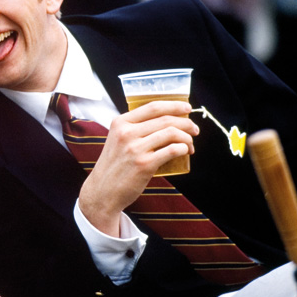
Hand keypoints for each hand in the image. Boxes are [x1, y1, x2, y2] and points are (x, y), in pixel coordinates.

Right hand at [78, 101, 198, 235]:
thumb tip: (165, 122)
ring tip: (190, 145)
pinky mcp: (144, 164)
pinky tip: (185, 152)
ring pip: (171, 133)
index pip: (153, 107)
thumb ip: (133, 129)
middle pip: (165, 119)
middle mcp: (126, 133)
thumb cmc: (113, 167)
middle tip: (194, 130)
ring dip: (187, 137)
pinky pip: (171, 150)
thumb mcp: (117, 140)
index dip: (174, 105)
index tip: (187, 109)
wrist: (102, 191)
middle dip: (186, 123)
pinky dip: (183, 148)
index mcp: (120, 123)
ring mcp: (135, 148)